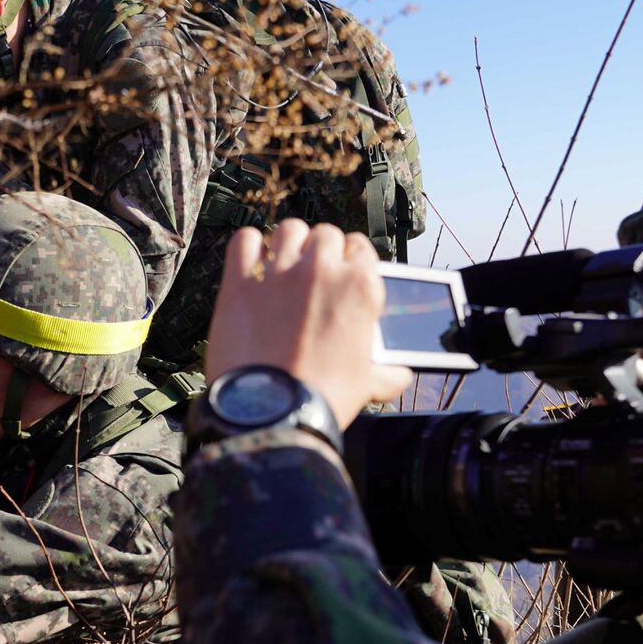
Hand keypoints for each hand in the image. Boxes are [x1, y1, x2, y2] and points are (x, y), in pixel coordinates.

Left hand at [206, 220, 412, 427]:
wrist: (274, 414)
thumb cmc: (323, 398)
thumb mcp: (368, 384)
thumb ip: (388, 373)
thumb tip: (401, 375)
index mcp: (361, 288)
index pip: (361, 247)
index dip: (351, 260)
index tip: (342, 274)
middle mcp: (323, 271)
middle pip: (325, 235)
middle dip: (321, 250)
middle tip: (313, 273)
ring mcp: (281, 273)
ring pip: (289, 230)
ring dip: (289, 243)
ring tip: (284, 263)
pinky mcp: (241, 283)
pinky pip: (245, 240)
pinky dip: (249, 248)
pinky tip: (252, 263)